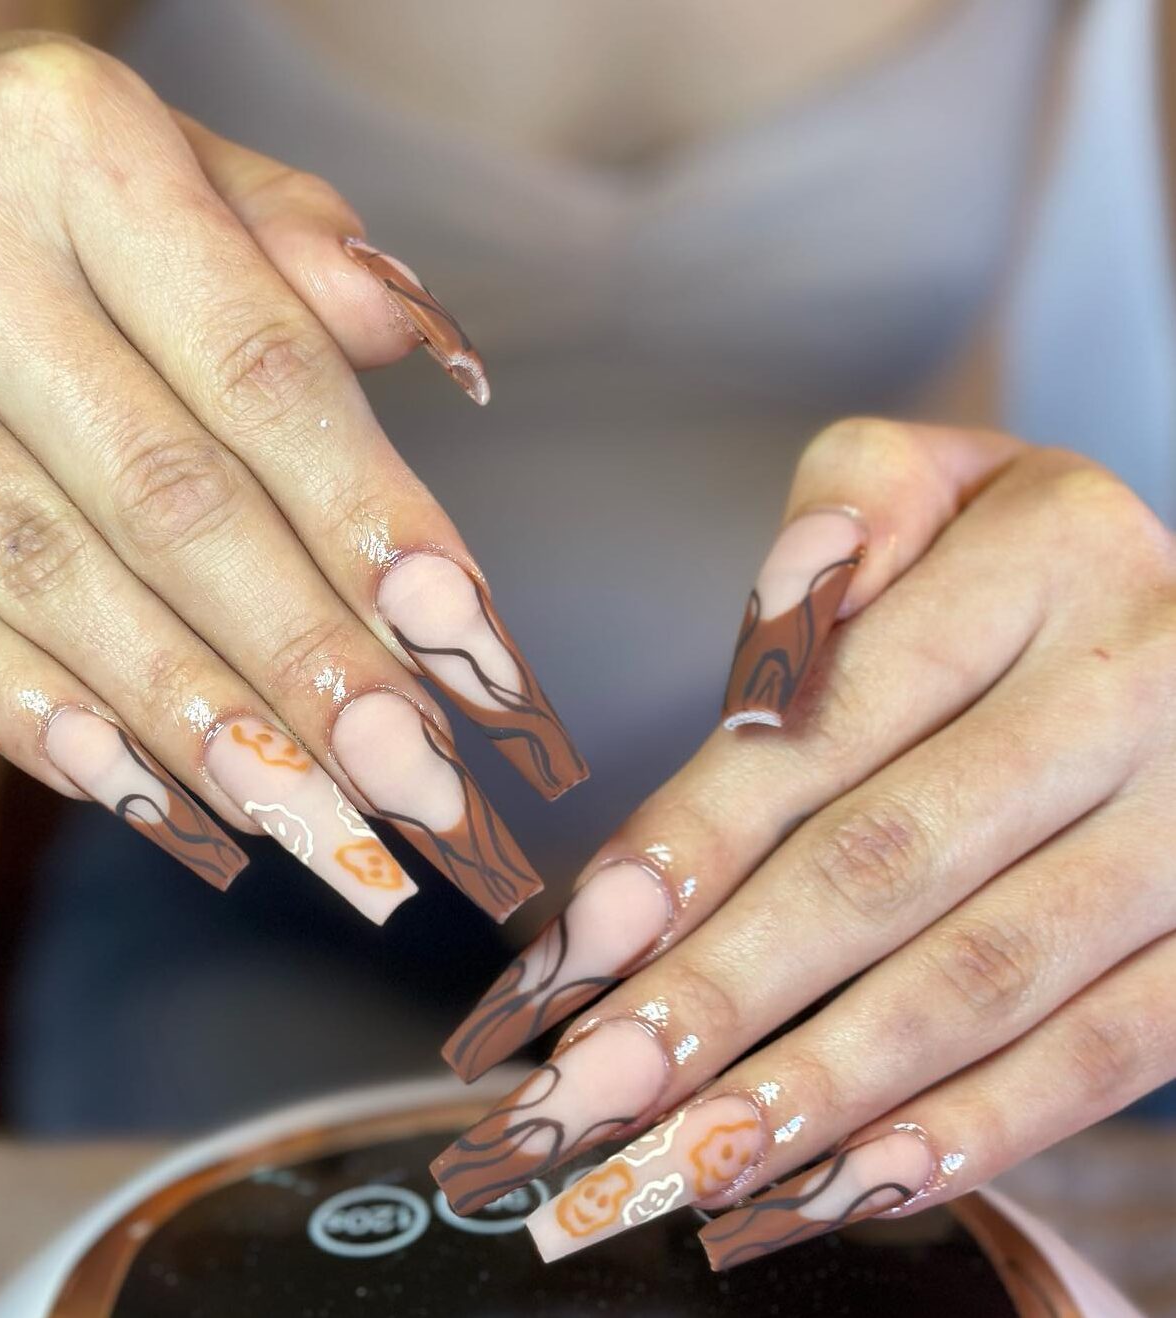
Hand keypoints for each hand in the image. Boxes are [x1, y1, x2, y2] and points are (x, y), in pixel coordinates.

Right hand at [0, 33, 584, 924]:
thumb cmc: (26, 167)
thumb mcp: (164, 158)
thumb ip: (295, 249)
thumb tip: (434, 351)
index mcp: (84, 147)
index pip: (265, 375)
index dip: (373, 523)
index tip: (472, 650)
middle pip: (170, 501)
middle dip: (307, 664)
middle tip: (418, 787)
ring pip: (49, 579)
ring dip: (193, 724)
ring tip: (313, 827)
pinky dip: (32, 712)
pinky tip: (141, 792)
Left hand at [430, 418, 1175, 1264]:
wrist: (1175, 611)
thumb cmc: (1004, 554)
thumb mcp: (932, 479)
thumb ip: (841, 516)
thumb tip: (773, 631)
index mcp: (1046, 553)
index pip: (829, 720)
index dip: (693, 841)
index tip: (577, 950)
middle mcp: (1138, 680)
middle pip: (889, 863)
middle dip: (723, 992)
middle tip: (587, 1094)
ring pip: (987, 976)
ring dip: (821, 1085)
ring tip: (684, 1165)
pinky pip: (1110, 1048)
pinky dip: (977, 1128)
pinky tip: (847, 1182)